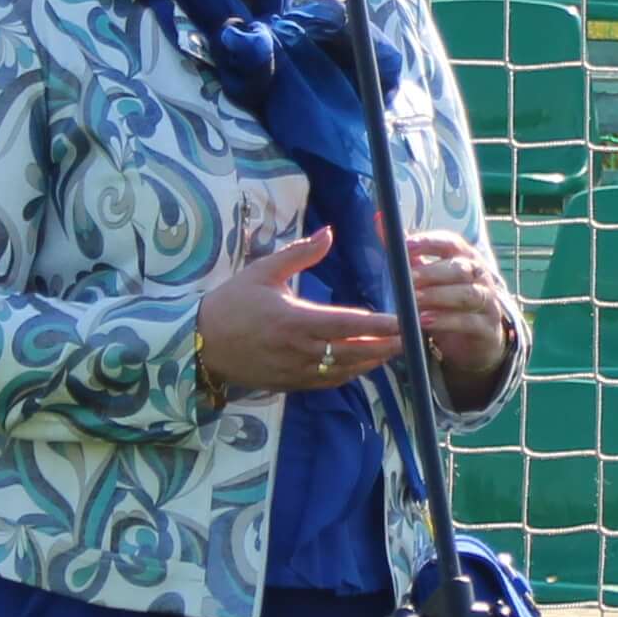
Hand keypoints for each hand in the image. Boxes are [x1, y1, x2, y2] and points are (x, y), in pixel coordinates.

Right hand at [197, 227, 402, 398]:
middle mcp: (301, 350)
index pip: (350, 324)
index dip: (382, 325)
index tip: (406, 321)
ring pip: (347, 370)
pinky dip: (353, 372)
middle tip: (415, 336)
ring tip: (398, 348)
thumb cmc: (232, 303)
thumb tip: (329, 232)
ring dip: (375, 360)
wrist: (202, 344)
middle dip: (389, 345)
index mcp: (295, 320)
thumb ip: (300, 254)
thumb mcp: (262, 271)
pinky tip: (366, 362)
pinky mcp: (292, 384)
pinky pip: (331, 381)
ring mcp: (298, 371)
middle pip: (357, 352)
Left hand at [410, 231, 514, 396]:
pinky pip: (468, 322)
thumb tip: (379, 220)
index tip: (406, 245)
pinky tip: (424, 322)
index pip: (451, 242)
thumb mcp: (427, 277)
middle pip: (459, 268)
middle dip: (432, 272)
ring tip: (414, 300)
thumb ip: (406, 253)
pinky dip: (446, 321)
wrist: (476, 338)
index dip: (429, 242)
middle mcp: (479, 276)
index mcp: (464, 257)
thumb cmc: (448, 301)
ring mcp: (487, 301)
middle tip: (408, 278)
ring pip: (467, 294)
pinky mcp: (487, 328)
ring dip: (438, 296)